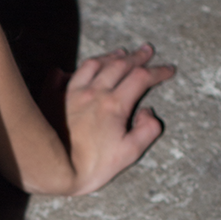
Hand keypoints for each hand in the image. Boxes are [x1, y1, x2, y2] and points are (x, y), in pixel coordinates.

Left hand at [40, 44, 175, 196]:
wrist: (53, 169)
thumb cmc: (91, 166)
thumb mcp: (129, 153)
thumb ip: (147, 130)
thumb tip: (148, 112)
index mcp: (114, 104)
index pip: (142, 78)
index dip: (158, 72)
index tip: (168, 70)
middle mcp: (93, 92)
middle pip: (119, 65)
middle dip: (137, 57)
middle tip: (147, 51)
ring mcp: (70, 93)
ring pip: (92, 65)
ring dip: (109, 57)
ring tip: (119, 53)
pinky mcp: (52, 99)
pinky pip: (60, 76)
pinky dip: (70, 70)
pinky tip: (73, 71)